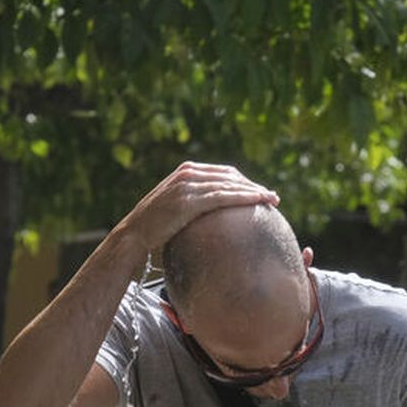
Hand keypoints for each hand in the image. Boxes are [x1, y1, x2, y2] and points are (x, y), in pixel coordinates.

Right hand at [115, 162, 278, 257]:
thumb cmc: (155, 229)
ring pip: (230, 185)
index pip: (224, 173)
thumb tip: (214, 216)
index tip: (260, 193)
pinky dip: (244, 198)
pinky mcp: (189, 201)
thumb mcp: (176, 209)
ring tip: (273, 200)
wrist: (134, 236)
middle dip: (254, 186)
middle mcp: (188, 173)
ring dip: (255, 192)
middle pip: (231, 176)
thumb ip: (194, 203)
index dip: (245, 182)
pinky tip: (259, 202)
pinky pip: (224, 197)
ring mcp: (188, 185)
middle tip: (272, 197)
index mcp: (186, 171)